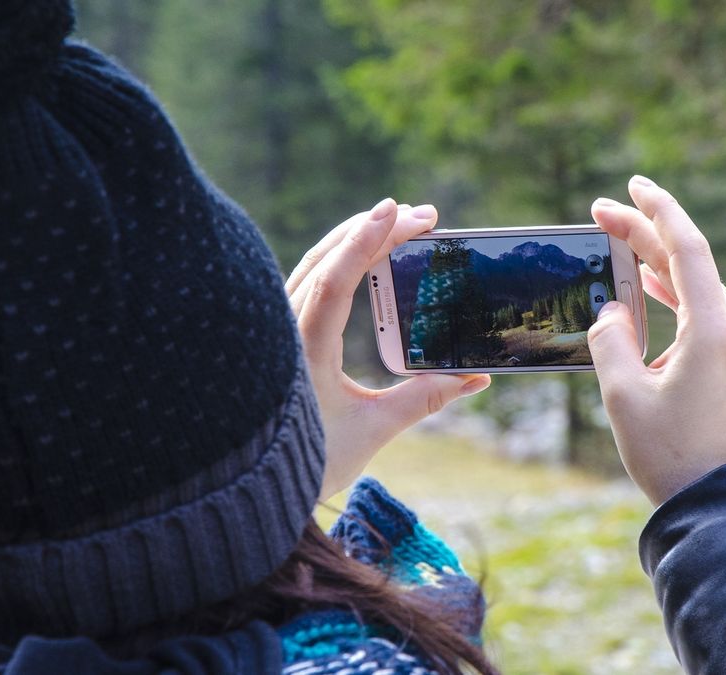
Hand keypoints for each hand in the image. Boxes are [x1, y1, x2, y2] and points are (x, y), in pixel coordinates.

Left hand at [287, 199, 490, 499]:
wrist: (250, 488)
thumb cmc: (310, 462)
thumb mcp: (373, 430)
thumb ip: (424, 399)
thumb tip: (475, 378)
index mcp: (304, 350)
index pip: (336, 280)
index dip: (367, 241)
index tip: (398, 210)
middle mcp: (285, 331)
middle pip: (326, 260)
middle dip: (374, 230)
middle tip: (422, 215)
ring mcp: (278, 329)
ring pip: (314, 266)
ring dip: (355, 239)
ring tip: (396, 222)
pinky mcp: (280, 335)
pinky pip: (308, 282)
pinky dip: (337, 260)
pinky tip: (360, 255)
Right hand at [589, 176, 725, 505]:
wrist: (722, 507)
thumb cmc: (670, 456)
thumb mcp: (622, 396)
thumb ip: (611, 339)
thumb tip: (614, 310)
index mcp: (715, 330)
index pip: (687, 248)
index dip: (658, 210)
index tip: (633, 186)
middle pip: (691, 268)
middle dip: (646, 240)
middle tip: (604, 216)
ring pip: (703, 296)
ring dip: (662, 275)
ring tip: (625, 256)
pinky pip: (715, 323)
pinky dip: (682, 308)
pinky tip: (656, 307)